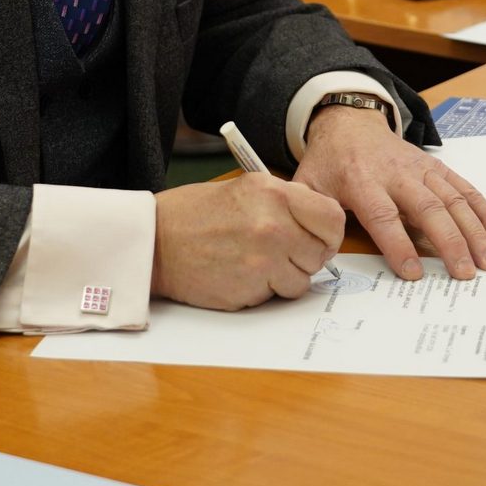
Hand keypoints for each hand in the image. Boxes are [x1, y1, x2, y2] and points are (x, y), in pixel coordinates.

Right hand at [151, 174, 345, 309]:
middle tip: (279, 251)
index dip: (327, 232)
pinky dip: (265, 290)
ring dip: (285, 276)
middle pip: (320, 252)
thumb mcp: (245, 190)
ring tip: (255, 261)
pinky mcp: (251, 287)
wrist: (154, 241)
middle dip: (305, 256)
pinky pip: (278, 295)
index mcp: (273, 192)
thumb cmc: (195, 214)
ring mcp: (263, 259)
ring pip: (303, 279)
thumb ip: (285, 204)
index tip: (317, 238)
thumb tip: (320, 227)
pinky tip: (241, 274)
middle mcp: (273, 224)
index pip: (332, 217)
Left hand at [293, 106, 485, 280]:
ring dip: (474, 231)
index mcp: (360, 180)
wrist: (350, 124)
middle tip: (465, 274)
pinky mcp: (437, 168)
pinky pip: (465, 189)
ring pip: (453, 199)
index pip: (382, 215)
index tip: (413, 273)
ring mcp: (421, 169)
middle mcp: (396, 173)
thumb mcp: (309, 186)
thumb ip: (312, 217)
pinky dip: (485, 212)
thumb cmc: (330, 163)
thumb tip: (318, 254)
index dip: (397, 245)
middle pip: (427, 208)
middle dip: (449, 242)